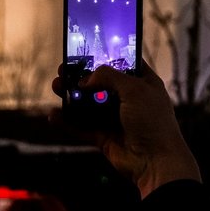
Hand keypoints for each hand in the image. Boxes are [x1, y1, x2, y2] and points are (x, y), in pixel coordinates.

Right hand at [51, 60, 200, 198]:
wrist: (156, 161)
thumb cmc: (153, 121)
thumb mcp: (135, 89)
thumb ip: (109, 77)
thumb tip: (87, 79)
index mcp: (144, 83)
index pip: (125, 63)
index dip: (108, 56)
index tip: (88, 49)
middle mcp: (130, 99)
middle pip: (101, 83)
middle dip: (82, 76)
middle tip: (64, 69)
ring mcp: (116, 118)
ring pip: (89, 104)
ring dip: (72, 96)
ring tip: (56, 86)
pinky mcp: (105, 136)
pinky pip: (82, 126)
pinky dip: (68, 121)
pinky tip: (53, 114)